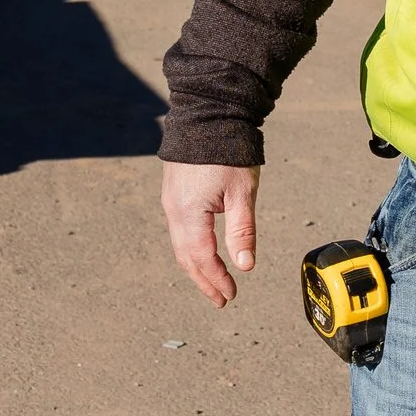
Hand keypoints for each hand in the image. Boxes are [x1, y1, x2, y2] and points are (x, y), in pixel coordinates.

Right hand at [161, 162, 260, 306]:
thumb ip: (242, 230)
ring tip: (212, 283)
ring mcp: (170, 202)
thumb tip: (244, 266)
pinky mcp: (172, 193)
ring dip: (196, 267)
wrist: (207, 115)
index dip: (216, 280)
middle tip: (220, 299)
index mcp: (190, 213)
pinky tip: (202, 253)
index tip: (229, 296)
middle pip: (186, 257)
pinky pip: (178, 231)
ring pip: (180, 245)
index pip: (203, 258)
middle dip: (204, 280)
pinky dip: (190, 249)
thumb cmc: (228, 152)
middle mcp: (174, 211)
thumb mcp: (242, 193)